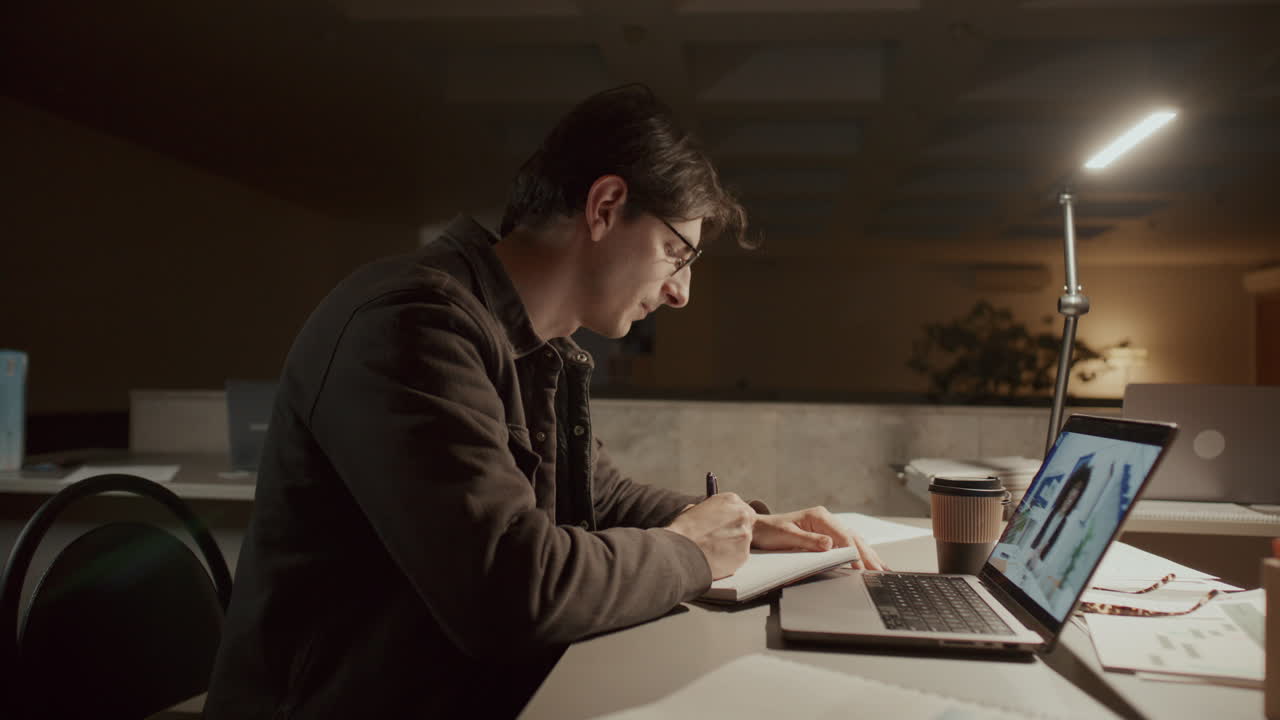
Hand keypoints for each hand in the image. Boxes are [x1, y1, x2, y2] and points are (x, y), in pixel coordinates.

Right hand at [665, 493, 755, 579]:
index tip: (726, 525)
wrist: (679, 551)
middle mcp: (742, 515)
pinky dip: (730, 559)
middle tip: (721, 539)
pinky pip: (740, 556)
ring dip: (733, 545)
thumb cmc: (683, 530)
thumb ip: (712, 511)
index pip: (741, 508)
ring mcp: (745, 535)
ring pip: (743, 541)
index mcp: (730, 500)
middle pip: (747, 523)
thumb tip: (714, 515)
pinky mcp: (744, 554)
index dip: (732, 518)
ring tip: (713, 550)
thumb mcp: (696, 509)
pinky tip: (715, 558)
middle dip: (736, 531)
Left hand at [751, 506, 887, 570]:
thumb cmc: (770, 532)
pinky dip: (861, 553)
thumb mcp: (787, 536)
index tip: (862, 569)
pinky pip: (848, 543)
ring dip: (869, 555)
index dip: (854, 554)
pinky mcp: (827, 535)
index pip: (843, 537)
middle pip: (853, 538)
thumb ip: (809, 541)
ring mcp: (828, 527)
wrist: (758, 529)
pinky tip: (871, 561)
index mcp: (819, 517)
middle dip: (868, 556)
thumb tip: (830, 544)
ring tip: (883, 569)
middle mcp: (826, 519)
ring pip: (855, 540)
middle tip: (881, 572)